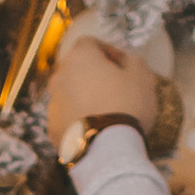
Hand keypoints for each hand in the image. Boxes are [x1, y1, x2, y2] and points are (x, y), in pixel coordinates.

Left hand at [46, 35, 166, 148]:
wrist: (107, 150)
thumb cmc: (127, 106)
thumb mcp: (142, 75)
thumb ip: (132, 60)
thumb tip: (125, 61)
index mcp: (79, 57)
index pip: (90, 43)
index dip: (107, 51)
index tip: (121, 65)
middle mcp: (59, 77)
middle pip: (76, 69)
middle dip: (93, 75)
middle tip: (114, 88)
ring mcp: (53, 105)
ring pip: (69, 94)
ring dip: (83, 97)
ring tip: (105, 112)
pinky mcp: (52, 130)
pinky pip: (66, 118)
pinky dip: (77, 120)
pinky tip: (94, 129)